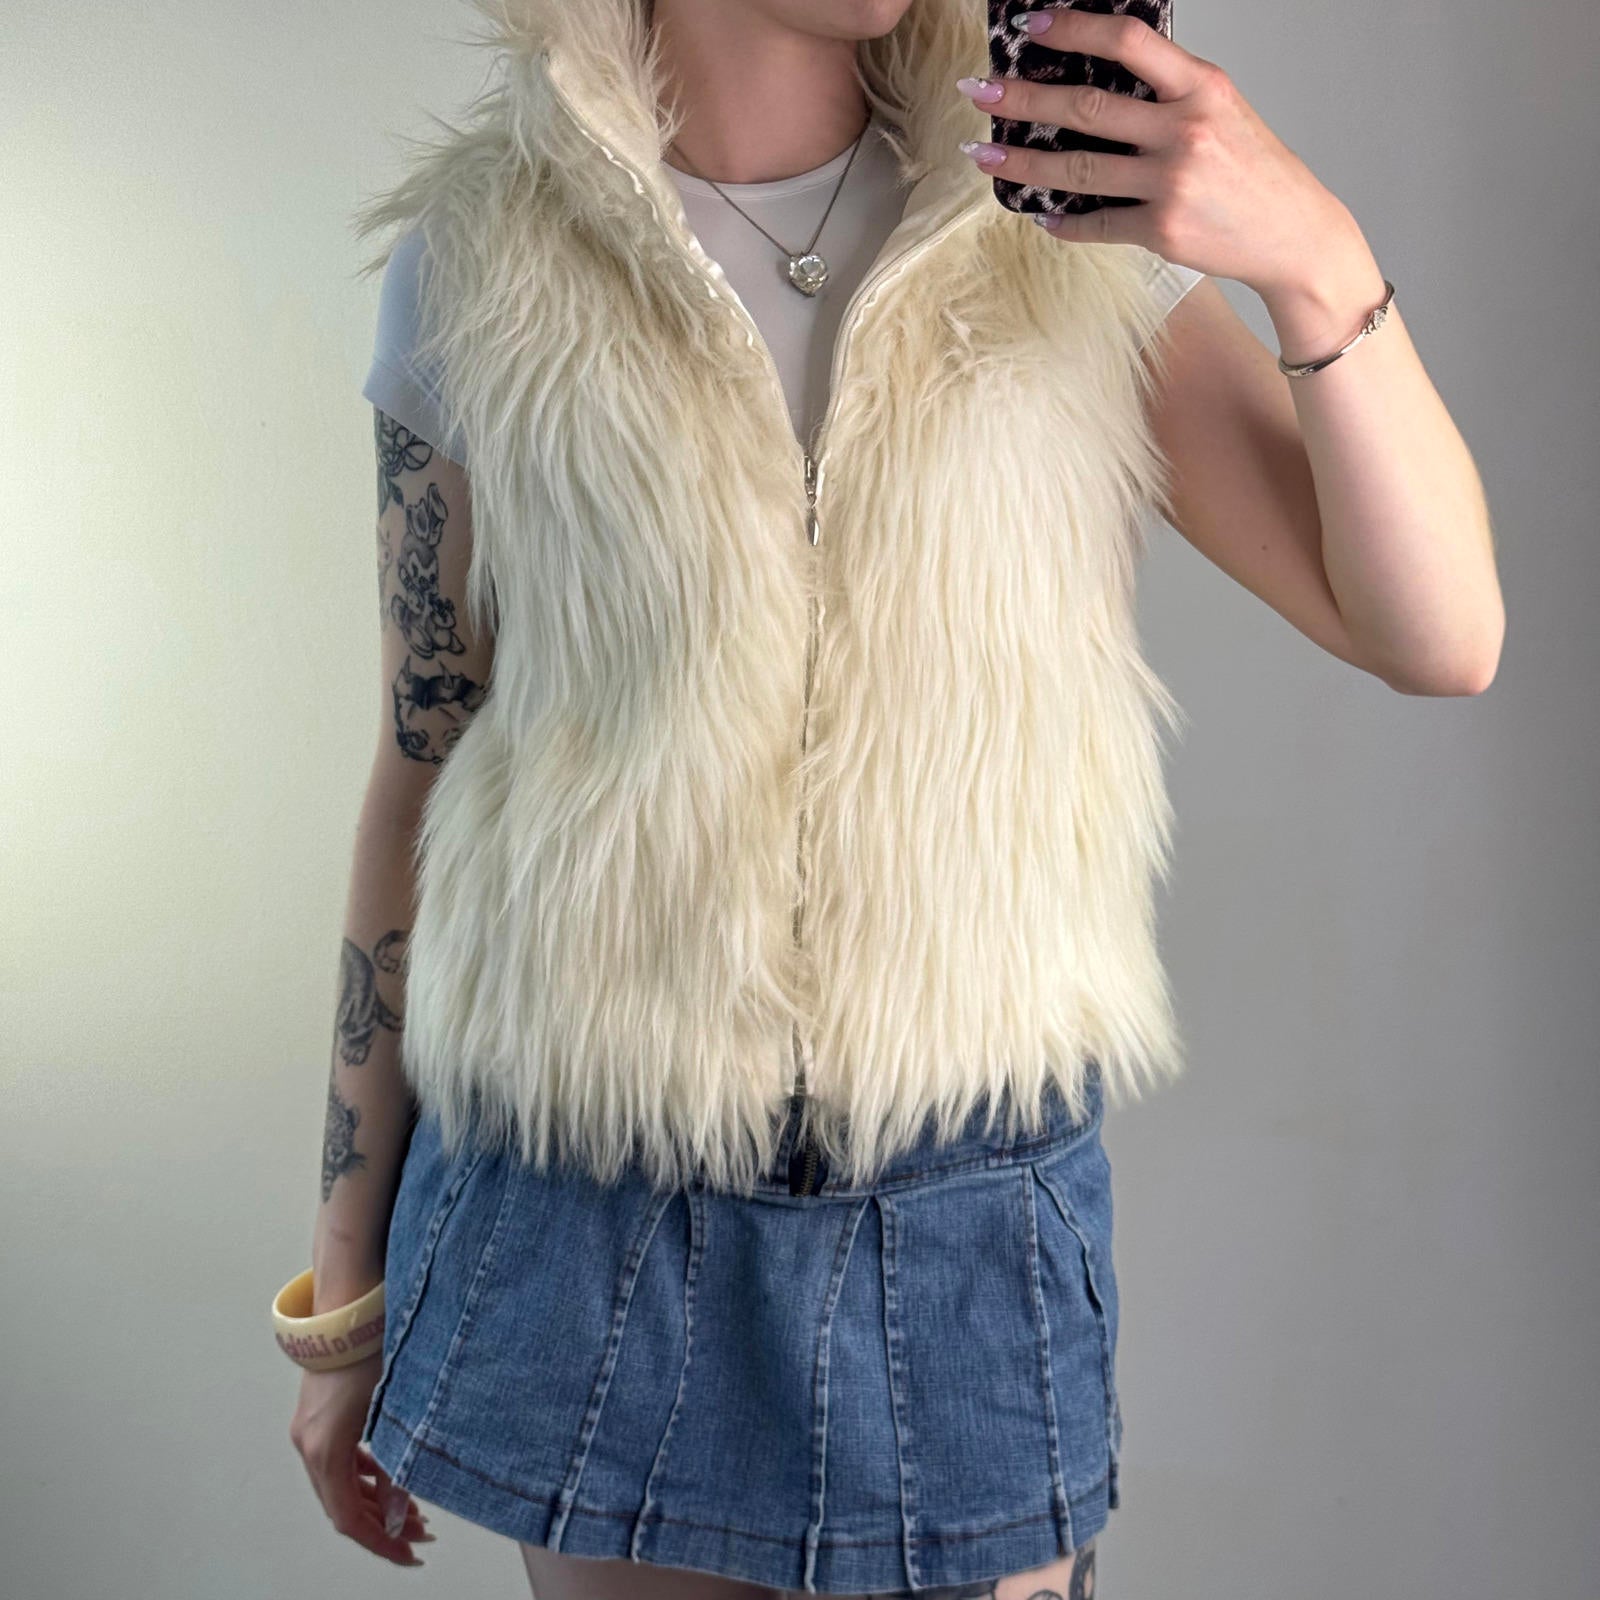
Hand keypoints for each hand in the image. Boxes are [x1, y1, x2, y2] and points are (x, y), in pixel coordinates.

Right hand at [289, 1356, 433, 1567]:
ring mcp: (309, 1432)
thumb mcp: (391, 1409)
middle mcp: (309, 1445)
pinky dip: (363, 1477)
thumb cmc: (371, 1350)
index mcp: (324, 1449)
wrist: (348, 1308)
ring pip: (339, 1485)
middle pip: (342, 1505)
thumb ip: (396, 1465)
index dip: (381, 1542)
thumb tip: (404, 1512)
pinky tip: (388, 1479)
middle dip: (382, 1525)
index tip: (409, 1555)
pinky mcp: (317, 1418)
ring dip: (373, 1502)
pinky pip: (338, 1462)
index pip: (348, 1517)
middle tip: (421, 1535)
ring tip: (413, 1511)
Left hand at [957, 6, 1365, 299]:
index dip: (1073, 27)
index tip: (1029, 25)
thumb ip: (1169, 90)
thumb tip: (1099, 72)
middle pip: (1085, 106)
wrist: (1294, 234)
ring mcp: (1171, 183)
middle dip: (1022, 97)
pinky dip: (1063, 221)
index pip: (1127, 41)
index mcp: (1201, 87)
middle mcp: (1185, 130)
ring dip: (1023, 161)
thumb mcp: (1222, 108)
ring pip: (1078, 170)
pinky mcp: (1161, 231)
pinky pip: (1095, 224)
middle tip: (978, 91)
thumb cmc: (1253, 169)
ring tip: (984, 155)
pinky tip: (1040, 214)